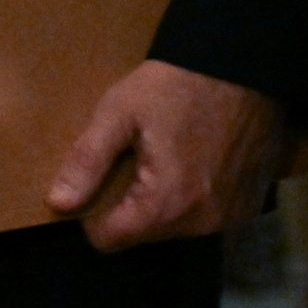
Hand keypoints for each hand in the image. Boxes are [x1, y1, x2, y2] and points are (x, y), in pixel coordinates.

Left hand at [45, 58, 287, 249]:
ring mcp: (232, 218)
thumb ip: (86, 162)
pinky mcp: (250, 208)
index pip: (111, 240)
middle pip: (144, 235)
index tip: (95, 183)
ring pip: (175, 228)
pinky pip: (205, 218)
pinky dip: (193, 200)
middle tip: (133, 161)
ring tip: (163, 159)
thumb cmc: (174, 87)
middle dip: (129, 208)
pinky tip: (194, 164)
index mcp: (167, 203)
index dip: (91, 216)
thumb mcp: (117, 114)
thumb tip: (58, 204)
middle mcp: (203, 223)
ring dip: (162, 205)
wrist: (243, 67)